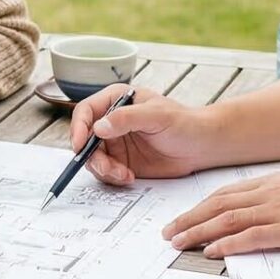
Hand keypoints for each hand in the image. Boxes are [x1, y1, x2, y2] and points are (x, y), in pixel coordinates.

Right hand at [67, 86, 211, 183]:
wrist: (201, 147)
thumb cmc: (184, 123)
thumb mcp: (157, 116)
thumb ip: (126, 118)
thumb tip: (99, 127)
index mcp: (116, 100)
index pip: (85, 112)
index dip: (78, 128)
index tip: (80, 145)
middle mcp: (111, 121)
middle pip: (84, 139)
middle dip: (92, 156)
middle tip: (107, 168)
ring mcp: (115, 143)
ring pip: (93, 158)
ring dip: (103, 169)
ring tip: (123, 174)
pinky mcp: (121, 162)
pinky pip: (106, 172)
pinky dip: (113, 178)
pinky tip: (129, 177)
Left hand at [162, 171, 279, 257]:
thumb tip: (265, 212)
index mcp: (273, 182)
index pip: (226, 193)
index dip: (201, 205)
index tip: (183, 216)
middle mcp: (270, 192)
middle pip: (218, 204)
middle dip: (189, 219)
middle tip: (168, 232)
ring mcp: (278, 210)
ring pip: (227, 220)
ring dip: (198, 232)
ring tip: (178, 243)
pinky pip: (249, 237)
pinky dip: (226, 244)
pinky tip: (211, 251)